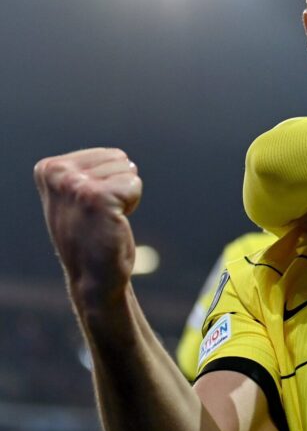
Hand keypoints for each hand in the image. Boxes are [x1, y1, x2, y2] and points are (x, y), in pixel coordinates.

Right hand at [33, 148, 141, 307]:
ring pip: (128, 171)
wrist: (93, 276)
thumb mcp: (73, 198)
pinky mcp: (96, 197)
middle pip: (119, 159)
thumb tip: (122, 158)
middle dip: (118, 185)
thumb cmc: (90, 235)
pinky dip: (132, 202)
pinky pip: (134, 184)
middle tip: (100, 214)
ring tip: (105, 218)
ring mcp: (75, 185)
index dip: (109, 180)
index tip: (91, 206)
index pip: (109, 154)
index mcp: (48, 168)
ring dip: (124, 196)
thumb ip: (84, 172)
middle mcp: (57, 173)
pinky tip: (113, 222)